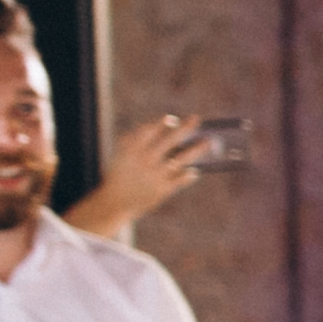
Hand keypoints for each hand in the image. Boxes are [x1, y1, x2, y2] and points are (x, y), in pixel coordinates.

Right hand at [65, 116, 209, 238]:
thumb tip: (153, 125)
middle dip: (184, 128)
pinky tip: (195, 171)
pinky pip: (180, 179)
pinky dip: (188, 174)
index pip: (149, 131)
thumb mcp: (121, 155)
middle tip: (196, 118)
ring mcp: (155, 174)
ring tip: (208, 142)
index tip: (173, 118)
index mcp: (132, 149)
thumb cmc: (120, 175)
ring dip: (197, 149)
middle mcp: (145, 160)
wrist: (114, 203)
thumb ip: (134, 138)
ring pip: (181, 158)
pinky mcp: (163, 190)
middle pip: (169, 140)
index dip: (161, 123)